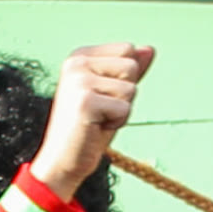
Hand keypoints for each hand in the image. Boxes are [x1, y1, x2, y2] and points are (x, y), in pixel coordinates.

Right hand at [28, 43, 155, 202]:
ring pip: (131, 89)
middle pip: (131, 66)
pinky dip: (116, 123)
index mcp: (79, 56)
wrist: (62, 162)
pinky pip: (125, 108)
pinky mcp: (85, 101)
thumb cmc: (88, 129)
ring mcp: (78, 81)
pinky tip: (95, 129)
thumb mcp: (112, 94)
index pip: (128, 50)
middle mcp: (75, 63)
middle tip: (100, 110)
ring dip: (121, 110)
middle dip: (125, 94)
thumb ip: (128, 72)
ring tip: (97, 120)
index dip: (125, 78)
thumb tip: (150, 49)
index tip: (102, 96)